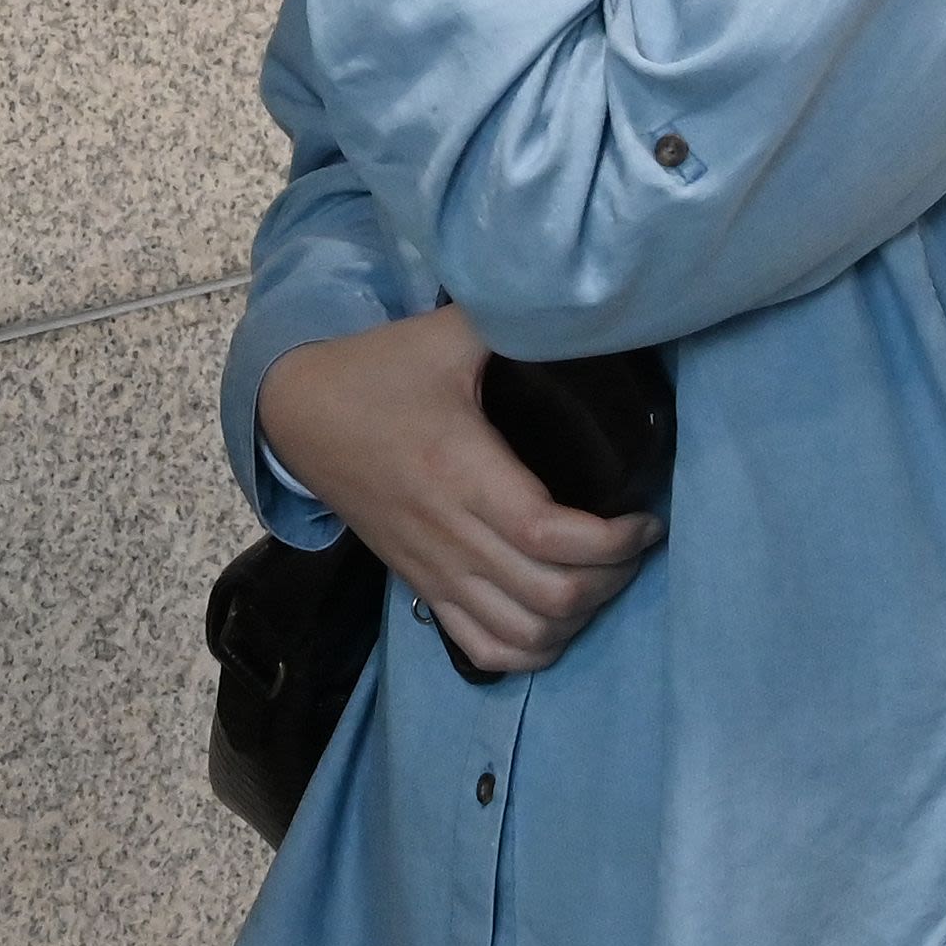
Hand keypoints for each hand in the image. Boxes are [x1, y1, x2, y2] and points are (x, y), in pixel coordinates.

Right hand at [256, 306, 658, 674]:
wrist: (298, 416)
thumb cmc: (380, 371)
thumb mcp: (447, 333)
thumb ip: (514, 316)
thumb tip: (582, 297)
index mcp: (462, 472)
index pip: (548, 535)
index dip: (611, 542)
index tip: (647, 518)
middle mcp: (450, 534)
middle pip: (548, 595)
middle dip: (612, 578)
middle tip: (639, 542)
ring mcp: (434, 570)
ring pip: (520, 634)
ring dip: (578, 618)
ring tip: (608, 576)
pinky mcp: (422, 586)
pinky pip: (480, 648)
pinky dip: (531, 649)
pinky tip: (562, 620)